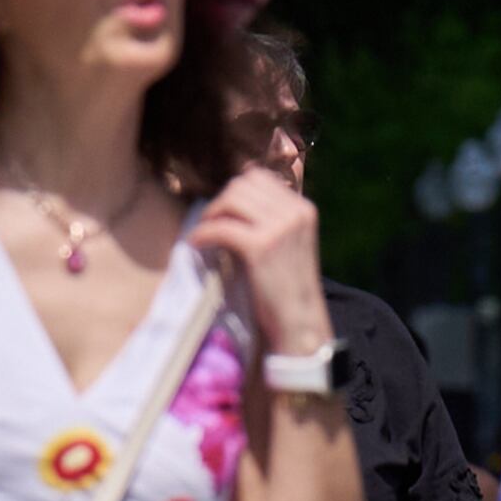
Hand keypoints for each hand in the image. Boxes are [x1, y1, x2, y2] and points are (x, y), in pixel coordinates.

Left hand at [189, 166, 331, 355]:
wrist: (298, 323)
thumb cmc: (286, 287)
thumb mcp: (288, 244)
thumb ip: (271, 219)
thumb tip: (235, 193)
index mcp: (303, 209)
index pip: (258, 177)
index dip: (234, 192)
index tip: (223, 212)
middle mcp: (295, 213)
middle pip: (242, 185)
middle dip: (220, 202)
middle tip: (209, 224)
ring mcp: (280, 228)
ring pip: (230, 200)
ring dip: (210, 215)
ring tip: (203, 233)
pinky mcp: (261, 247)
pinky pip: (220, 227)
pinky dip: (202, 234)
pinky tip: (197, 245)